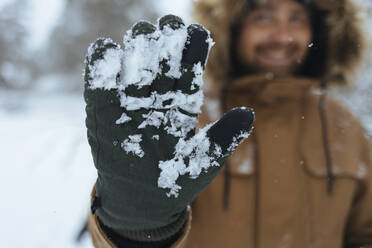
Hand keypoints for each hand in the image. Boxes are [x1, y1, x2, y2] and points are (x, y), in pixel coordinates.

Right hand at [84, 15, 253, 235]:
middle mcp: (156, 100)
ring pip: (132, 68)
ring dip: (136, 48)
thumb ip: (223, 139)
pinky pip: (99, 86)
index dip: (192, 52)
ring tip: (142, 31)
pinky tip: (104, 48)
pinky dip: (100, 67)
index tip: (196, 31)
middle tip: (168, 23)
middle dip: (165, 42)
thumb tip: (249, 114)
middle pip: (160, 64)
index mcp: (181, 107)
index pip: (187, 73)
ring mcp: (128, 104)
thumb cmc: (174, 183)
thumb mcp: (202, 163)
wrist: (139, 201)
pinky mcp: (101, 112)